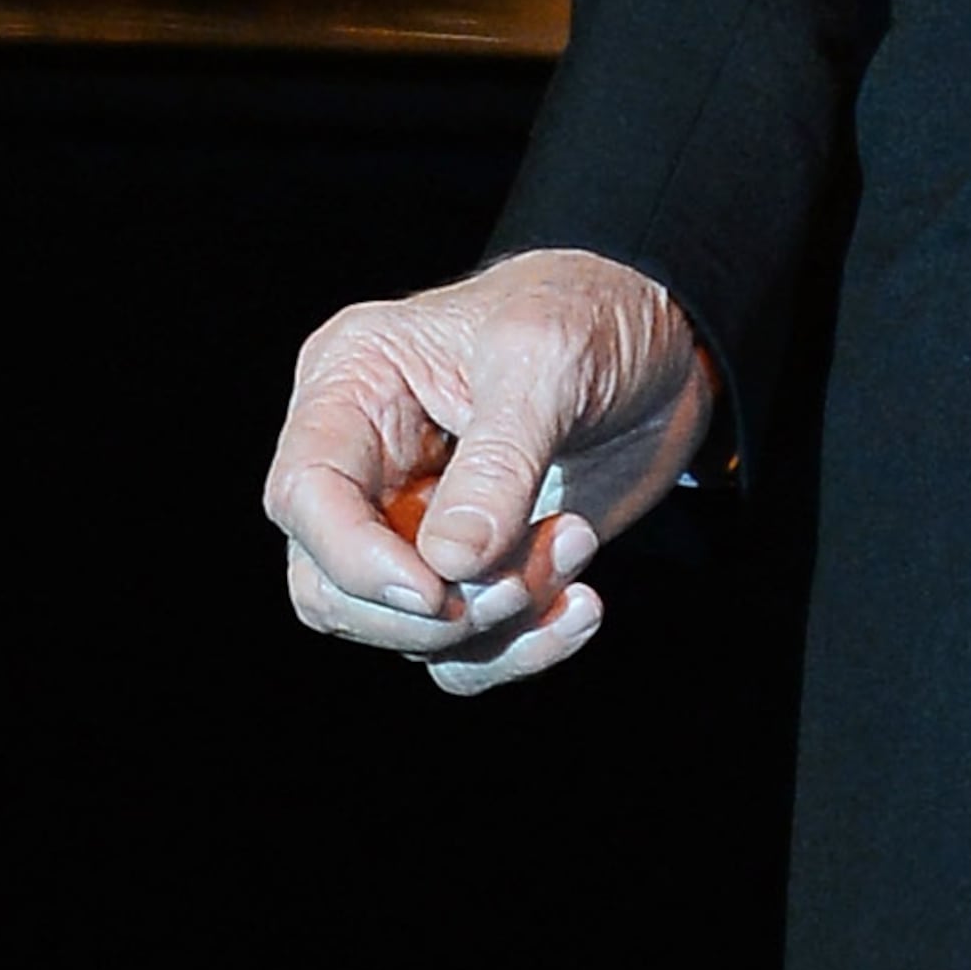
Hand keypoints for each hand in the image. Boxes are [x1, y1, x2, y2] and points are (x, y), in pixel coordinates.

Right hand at [263, 248, 717, 698]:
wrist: (667, 340)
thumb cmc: (589, 313)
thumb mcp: (547, 360)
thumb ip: (498, 464)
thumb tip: (450, 566)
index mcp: (351, 385)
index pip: (303, 494)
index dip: (355, 558)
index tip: (439, 589)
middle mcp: (365, 465)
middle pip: (331, 588)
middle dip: (434, 609)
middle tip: (527, 576)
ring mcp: (412, 526)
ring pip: (403, 633)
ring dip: (498, 622)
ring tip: (578, 542)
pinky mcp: (469, 572)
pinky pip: (463, 655)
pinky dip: (523, 647)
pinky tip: (583, 604)